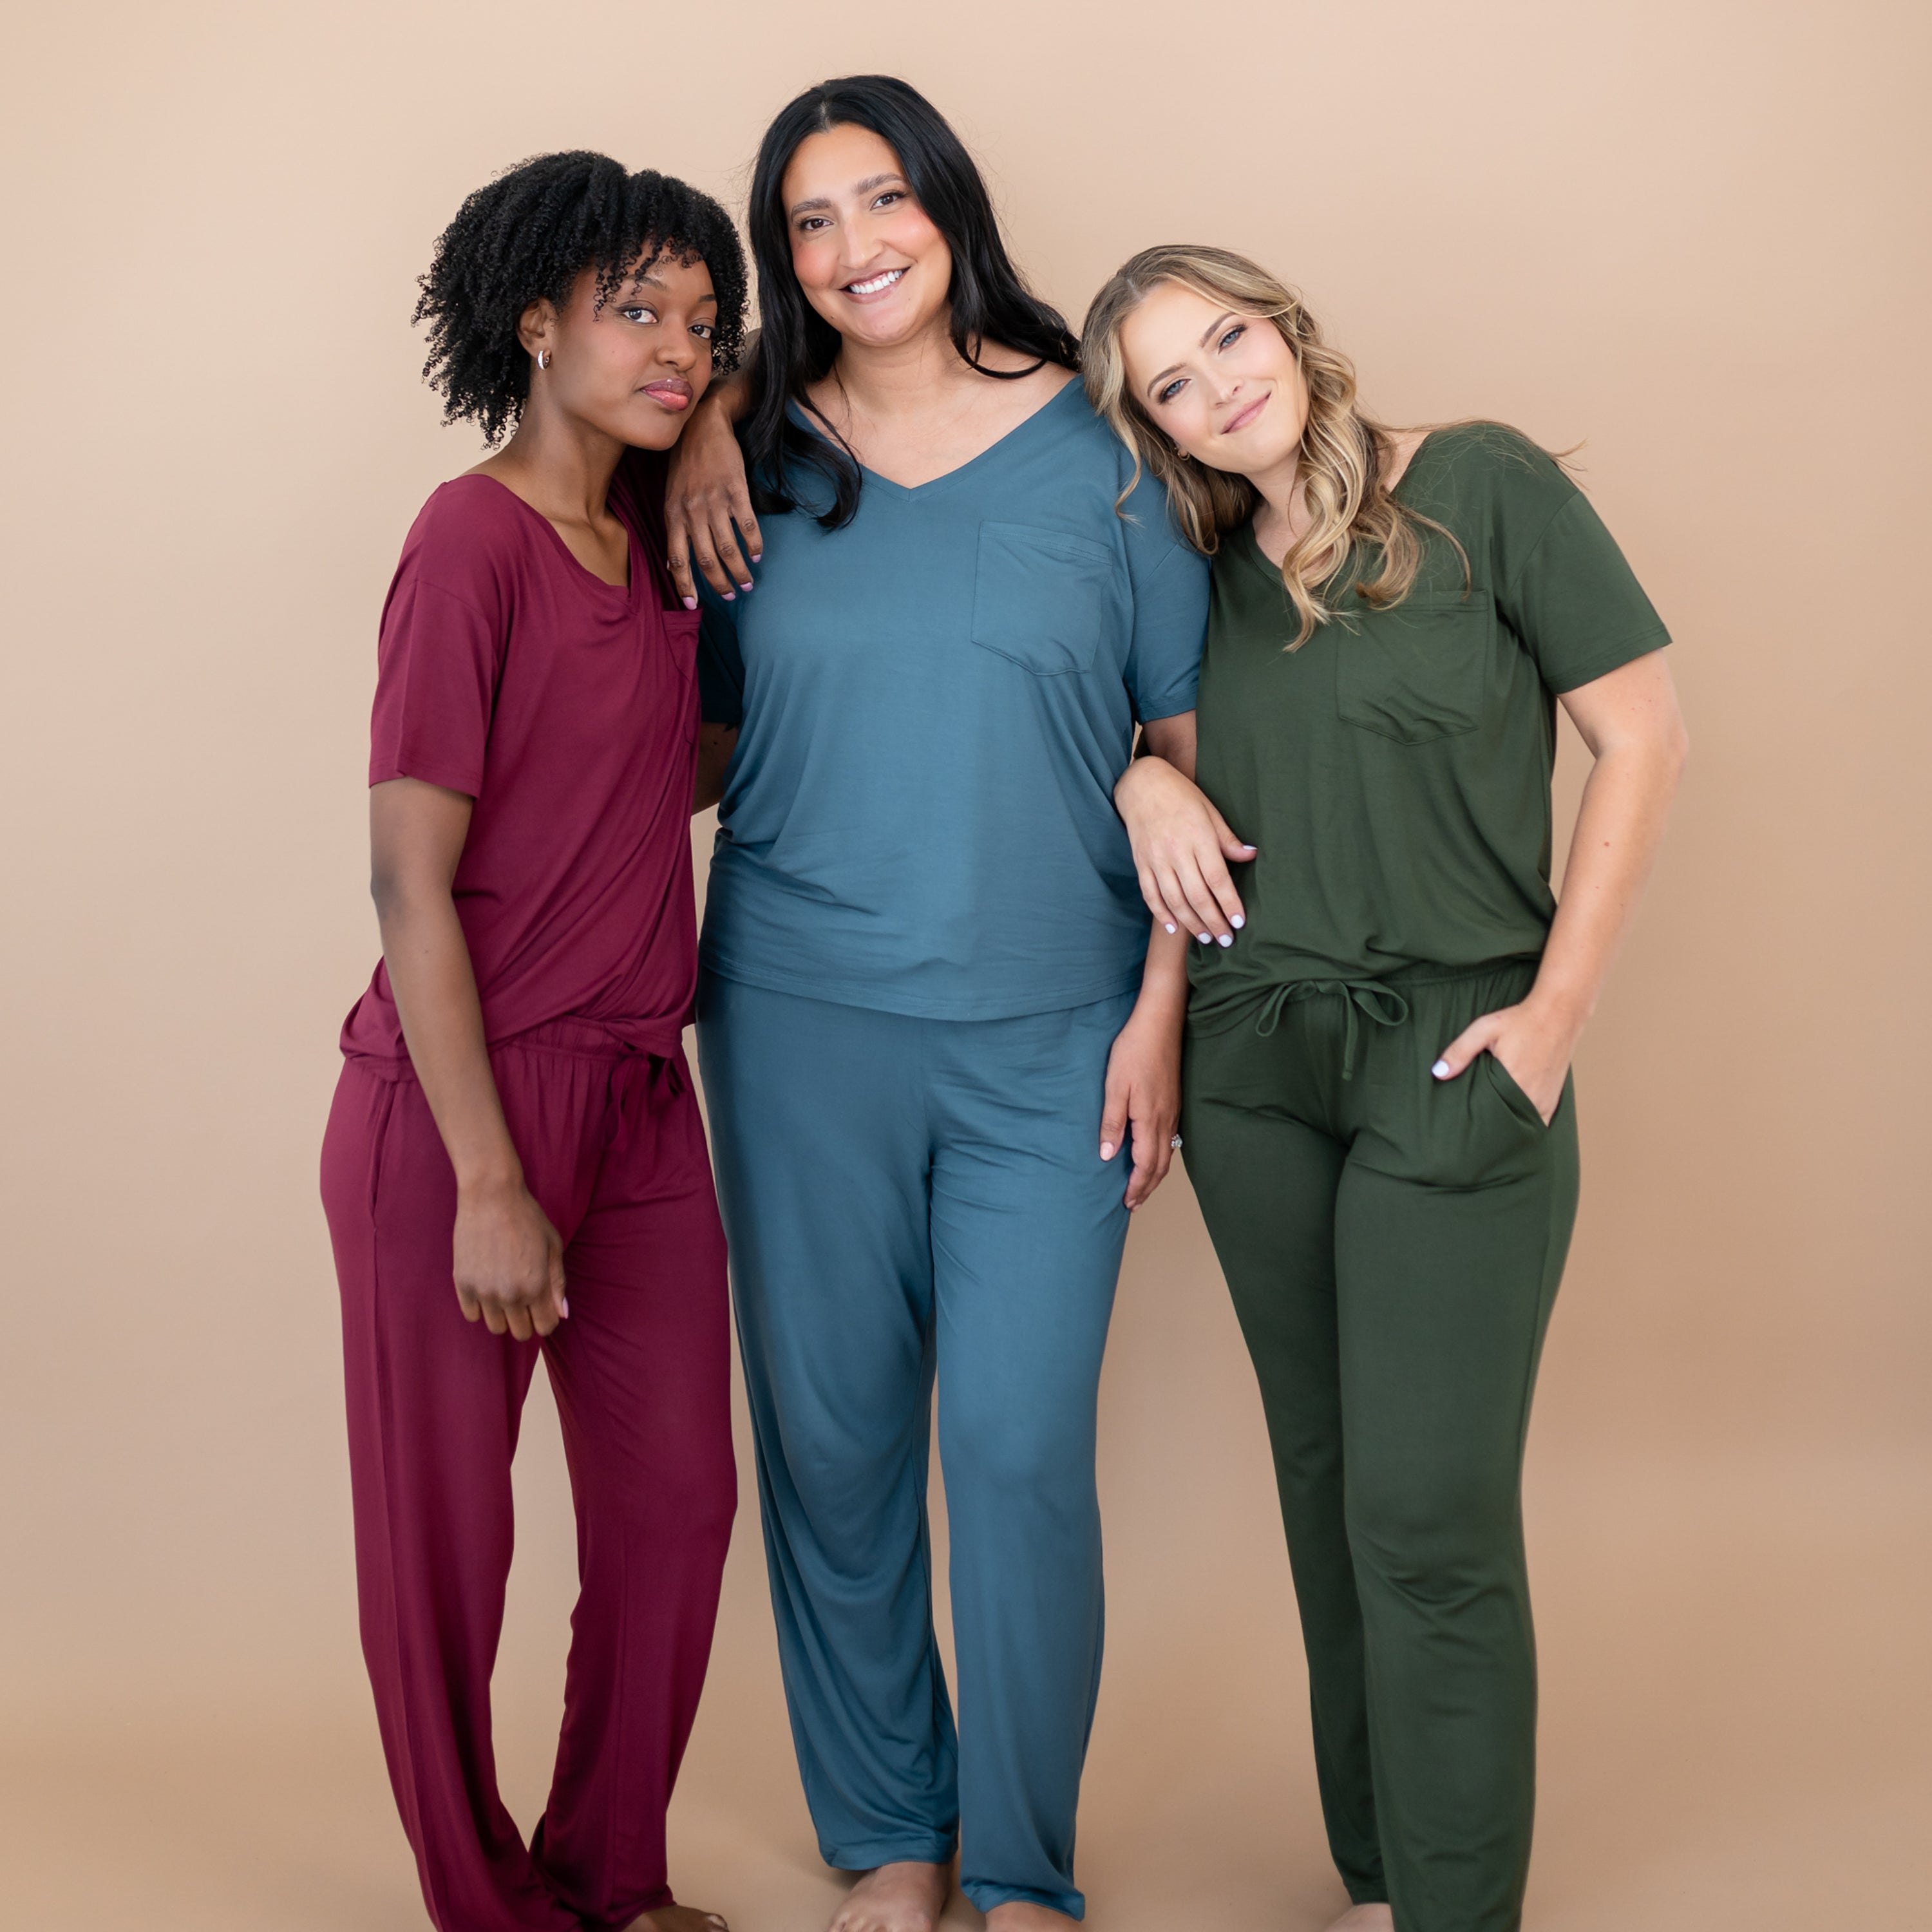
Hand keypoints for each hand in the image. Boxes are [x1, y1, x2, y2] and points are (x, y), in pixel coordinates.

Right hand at [452, 1176, 567, 1338]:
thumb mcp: (553, 1247)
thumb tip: (562, 1314)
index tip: (543, 1308)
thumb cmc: (527, 1218)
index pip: (545, 1327)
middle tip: (524, 1299)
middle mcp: (510, 1295)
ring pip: (495, 1327)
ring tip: (505, 1292)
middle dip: (526, 1320)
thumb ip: (558, 1283)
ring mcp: (484, 1291)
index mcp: (536, 1286)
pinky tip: (487, 1287)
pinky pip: (472, 1314)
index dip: (547, 1319)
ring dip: (503, 1315)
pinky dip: (480, 1307)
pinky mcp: (462, 1284)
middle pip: (519, 1332)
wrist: (491, 1197)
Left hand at [664, 391, 760, 605]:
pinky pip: (747, 525)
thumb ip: (675, 527)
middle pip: (706, 559)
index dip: (684, 585)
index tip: (693, 606)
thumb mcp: (670, 495)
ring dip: (739, 570)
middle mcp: (692, 511)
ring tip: (747, 582)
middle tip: (730, 595)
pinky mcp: (735, 490)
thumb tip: (675, 562)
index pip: (676, 558)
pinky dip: (753, 544)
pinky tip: (757, 554)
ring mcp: (714, 501)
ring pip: (728, 547)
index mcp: (673, 514)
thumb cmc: (685, 463)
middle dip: (719, 583)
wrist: (702, 426)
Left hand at [1098, 1002, 1181, 1209]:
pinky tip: (1153, 1155)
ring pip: (1168, 1153)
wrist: (1160, 1022)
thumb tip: (1108, 1157)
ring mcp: (1173, 1110)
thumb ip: (1112, 1123)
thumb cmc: (1134, 1050)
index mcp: (1150, 1119)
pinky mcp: (1174, 1101)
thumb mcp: (1114, 1086)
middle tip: (1134, 1204)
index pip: (1146, 1165)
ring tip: (1143, 1187)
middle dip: (1148, 1187)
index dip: (1137, 1187)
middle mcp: (1166, 1120)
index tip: (1126, 1203)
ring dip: (1156, 1174)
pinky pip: (1171, 1139)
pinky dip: (1162, 1156)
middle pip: (1161, 1165)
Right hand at [1115, 757, 1254, 945]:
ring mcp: (1156, 859)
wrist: (1142, 785)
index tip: (1239, 922)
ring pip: (1175, 900)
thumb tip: (1252, 856)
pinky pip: (1151, 894)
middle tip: (1226, 940)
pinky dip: (1162, 913)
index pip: (1217, 878)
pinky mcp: (1141, 863)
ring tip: (1206, 938)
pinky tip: (1175, 927)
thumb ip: (1228, 839)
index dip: (1229, 903)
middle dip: (1214, 921)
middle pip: (1197, 895)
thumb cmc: (1181, 796)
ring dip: (1192, 923)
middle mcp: (1176, 851)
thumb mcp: (1210, 811)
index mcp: (1198, 837)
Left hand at [1430, 999, 1576, 1124]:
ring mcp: (1546, 1099)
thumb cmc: (1520, 1020)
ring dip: (1508, 1124)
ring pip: (1522, 1124)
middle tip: (1474, 1127)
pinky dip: (1526, 1121)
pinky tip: (1513, 1117)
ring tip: (1490, 1124)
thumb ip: (1460, 1051)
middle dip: (1490, 1126)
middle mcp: (1532, 1096)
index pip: (1489, 1116)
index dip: (1476, 1120)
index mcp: (1514, 1082)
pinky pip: (1539, 1120)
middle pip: (1505, 1123)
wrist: (1558, 1013)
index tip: (1464, 1122)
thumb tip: (1438, 1073)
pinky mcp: (1554, 1098)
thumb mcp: (1484, 1029)